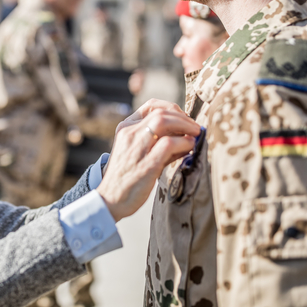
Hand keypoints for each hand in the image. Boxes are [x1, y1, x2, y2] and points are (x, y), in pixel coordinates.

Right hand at [98, 99, 198, 221]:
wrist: (110, 200)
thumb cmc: (127, 178)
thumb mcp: (136, 153)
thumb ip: (157, 143)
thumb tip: (186, 138)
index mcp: (125, 128)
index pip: (150, 106)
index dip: (172, 108)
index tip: (184, 118)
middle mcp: (129, 133)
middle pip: (160, 112)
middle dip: (183, 117)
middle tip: (195, 127)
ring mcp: (137, 147)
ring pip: (164, 121)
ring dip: (185, 125)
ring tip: (196, 134)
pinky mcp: (146, 163)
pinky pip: (169, 144)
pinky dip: (184, 142)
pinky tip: (190, 147)